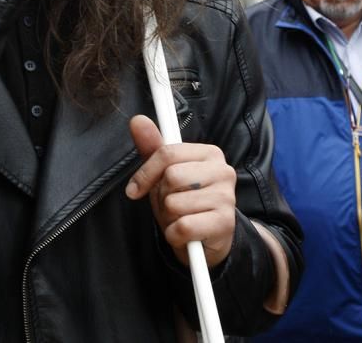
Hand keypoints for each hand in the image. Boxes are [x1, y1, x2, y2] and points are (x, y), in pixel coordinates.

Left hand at [125, 115, 236, 267]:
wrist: (207, 240)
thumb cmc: (184, 203)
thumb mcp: (165, 175)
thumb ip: (152, 148)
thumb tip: (137, 120)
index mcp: (210, 153)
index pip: (168, 153)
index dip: (146, 173)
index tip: (135, 189)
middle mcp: (223, 171)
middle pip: (171, 177)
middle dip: (162, 197)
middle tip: (171, 205)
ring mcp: (226, 197)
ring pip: (174, 204)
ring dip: (168, 218)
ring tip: (180, 218)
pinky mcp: (224, 223)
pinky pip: (182, 227)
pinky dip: (175, 235)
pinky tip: (185, 235)